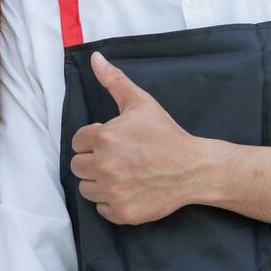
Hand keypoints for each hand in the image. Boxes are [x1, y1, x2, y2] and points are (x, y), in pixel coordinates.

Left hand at [69, 51, 200, 224]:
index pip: (77, 142)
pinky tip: (128, 190)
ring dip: (98, 182)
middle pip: (77, 166)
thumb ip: (113, 80)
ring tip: (121, 174)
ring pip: (86, 189)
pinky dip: (110, 202)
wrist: (193, 168)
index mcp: (104, 138)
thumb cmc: (165, 134)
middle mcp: (104, 166)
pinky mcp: (122, 213)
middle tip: (116, 158)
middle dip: (92, 161)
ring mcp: (113, 192)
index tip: (111, 142)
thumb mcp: (140, 102)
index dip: (93, 141)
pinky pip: (101, 209)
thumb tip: (94, 58)